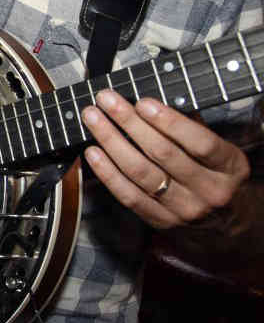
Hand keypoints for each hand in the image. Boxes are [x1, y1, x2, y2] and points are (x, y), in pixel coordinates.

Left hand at [81, 89, 250, 228]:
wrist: (226, 223)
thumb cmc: (215, 173)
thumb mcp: (219, 149)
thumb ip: (191, 127)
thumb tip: (152, 102)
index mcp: (229, 167)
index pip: (200, 143)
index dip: (170, 122)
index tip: (143, 103)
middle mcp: (210, 190)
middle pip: (163, 154)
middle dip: (130, 123)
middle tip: (106, 100)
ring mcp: (185, 209)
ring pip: (142, 173)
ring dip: (112, 142)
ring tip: (93, 119)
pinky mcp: (162, 221)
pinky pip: (129, 196)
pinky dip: (107, 173)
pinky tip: (93, 153)